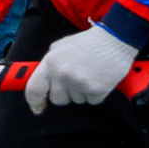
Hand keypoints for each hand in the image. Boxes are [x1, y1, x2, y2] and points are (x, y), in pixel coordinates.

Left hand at [24, 25, 139, 113]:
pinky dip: (95, 94)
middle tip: (76, 79)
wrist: (115, 39)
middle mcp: (62, 74)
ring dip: (81, 92)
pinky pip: (91, 101)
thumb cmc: (88, 43)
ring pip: (75, 101)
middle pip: (57, 99)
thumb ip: (49, 65)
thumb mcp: (60, 47)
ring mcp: (79, 84)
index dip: (34, 102)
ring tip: (89, 75)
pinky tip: (99, 79)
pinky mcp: (96, 91)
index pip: (34, 89)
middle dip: (65, 93)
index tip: (38, 108)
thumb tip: (42, 83)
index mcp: (50, 62)